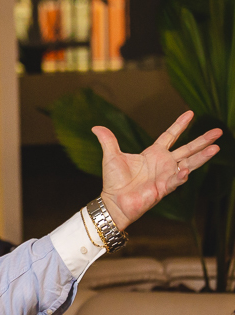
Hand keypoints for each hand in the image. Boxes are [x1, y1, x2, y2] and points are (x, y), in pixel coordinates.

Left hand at [95, 110, 220, 229]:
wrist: (114, 201)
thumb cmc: (114, 181)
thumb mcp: (111, 156)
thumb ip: (108, 140)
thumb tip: (96, 127)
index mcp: (152, 153)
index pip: (170, 136)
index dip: (180, 125)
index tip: (191, 113)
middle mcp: (163, 163)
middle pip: (187, 148)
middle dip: (202, 140)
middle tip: (218, 131)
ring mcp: (166, 175)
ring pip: (189, 163)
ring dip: (202, 156)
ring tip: (216, 148)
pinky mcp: (165, 187)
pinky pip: (176, 180)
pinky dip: (181, 175)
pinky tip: (186, 169)